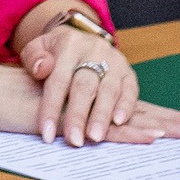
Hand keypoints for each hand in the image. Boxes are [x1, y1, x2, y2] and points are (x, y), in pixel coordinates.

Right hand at [0, 58, 179, 147]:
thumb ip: (63, 122)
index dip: (164, 117)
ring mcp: (77, 106)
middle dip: (178, 121)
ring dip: (166, 125)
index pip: (132, 109)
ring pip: (130, 116)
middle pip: (141, 110)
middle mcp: (86, 99)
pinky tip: (154, 136)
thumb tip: (82, 139)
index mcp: (84, 100)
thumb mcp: (40, 115)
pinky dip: (131, 131)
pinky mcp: (67, 116)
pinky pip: (104, 126)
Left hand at [13, 15, 179, 145]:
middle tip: (77, 141)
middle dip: (81, 117)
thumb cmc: (51, 53)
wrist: (75, 38)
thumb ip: (34, 58)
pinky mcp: (129, 75)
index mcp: (68, 46)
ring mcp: (115, 63)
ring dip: (110, 117)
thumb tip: (42, 69)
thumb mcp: (36, 51)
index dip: (50, 108)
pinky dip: (136, 110)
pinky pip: (134, 93)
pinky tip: (145, 128)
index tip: (45, 134)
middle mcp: (95, 53)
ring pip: (113, 92)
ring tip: (103, 137)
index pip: (57, 81)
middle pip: (87, 88)